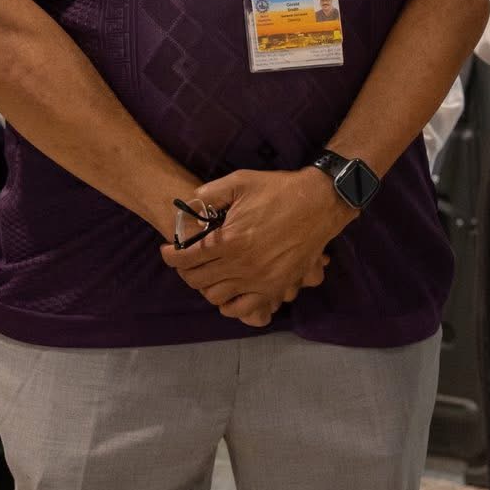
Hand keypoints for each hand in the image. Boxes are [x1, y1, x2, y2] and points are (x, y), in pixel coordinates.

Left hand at [161, 168, 353, 325]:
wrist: (320, 203)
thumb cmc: (280, 190)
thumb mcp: (240, 181)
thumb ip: (208, 194)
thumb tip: (186, 208)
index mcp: (229, 240)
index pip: (185, 258)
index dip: (171, 255)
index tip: (169, 249)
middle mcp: (241, 265)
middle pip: (197, 280)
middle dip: (185, 269)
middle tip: (187, 259)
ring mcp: (258, 279)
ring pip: (215, 296)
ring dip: (205, 285)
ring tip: (208, 272)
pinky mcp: (274, 286)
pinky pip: (242, 308)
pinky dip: (229, 304)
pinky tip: (228, 290)